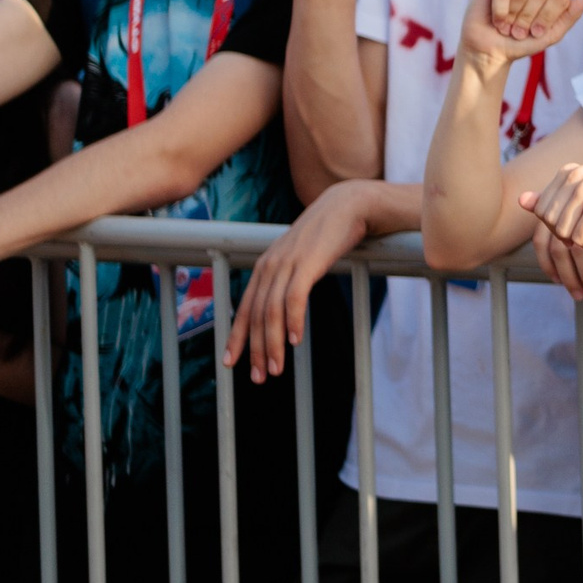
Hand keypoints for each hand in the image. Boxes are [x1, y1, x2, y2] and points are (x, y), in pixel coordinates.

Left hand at [223, 182, 370, 382]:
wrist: (350, 205)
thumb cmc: (329, 232)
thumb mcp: (302, 255)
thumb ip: (290, 275)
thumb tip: (285, 301)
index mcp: (265, 266)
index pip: (245, 308)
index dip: (237, 337)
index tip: (231, 363)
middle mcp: (270, 265)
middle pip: (255, 315)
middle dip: (254, 350)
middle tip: (258, 377)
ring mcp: (287, 263)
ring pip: (271, 312)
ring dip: (272, 344)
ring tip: (277, 368)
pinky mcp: (307, 263)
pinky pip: (295, 299)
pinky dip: (293, 322)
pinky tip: (297, 341)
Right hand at [460, 0, 582, 65]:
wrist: (491, 52)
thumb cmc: (521, 42)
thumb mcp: (551, 34)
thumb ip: (571, 15)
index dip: (547, 17)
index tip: (537, 32)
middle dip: (528, 18)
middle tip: (519, 30)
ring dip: (513, 16)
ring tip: (507, 25)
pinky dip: (499, 11)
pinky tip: (496, 18)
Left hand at [521, 162, 582, 259]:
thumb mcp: (576, 210)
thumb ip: (549, 203)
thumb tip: (521, 199)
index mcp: (570, 170)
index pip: (541, 211)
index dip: (561, 225)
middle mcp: (577, 174)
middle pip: (549, 221)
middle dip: (570, 233)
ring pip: (562, 232)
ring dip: (582, 239)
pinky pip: (578, 241)